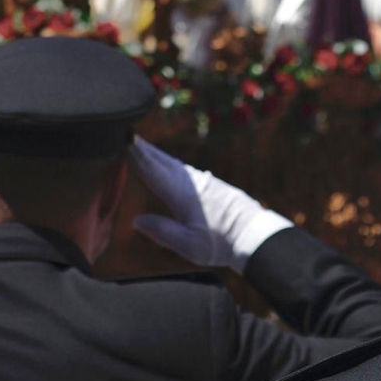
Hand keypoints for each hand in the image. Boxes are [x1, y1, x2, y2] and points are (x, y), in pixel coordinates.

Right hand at [129, 139, 292, 272]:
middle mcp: (192, 183)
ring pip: (175, 164)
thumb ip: (162, 232)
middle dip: (145, 149)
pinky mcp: (213, 185)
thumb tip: (136, 220)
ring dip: (158, 154)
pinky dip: (171, 163)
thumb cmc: (220, 244)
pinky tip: (171, 166)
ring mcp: (204, 182)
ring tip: (144, 147)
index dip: (138, 156)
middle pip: (163, 162)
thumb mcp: (189, 245)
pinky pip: (185, 169)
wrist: (255, 235)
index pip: (154, 171)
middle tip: (129, 135)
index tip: (126, 139)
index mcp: (182, 195)